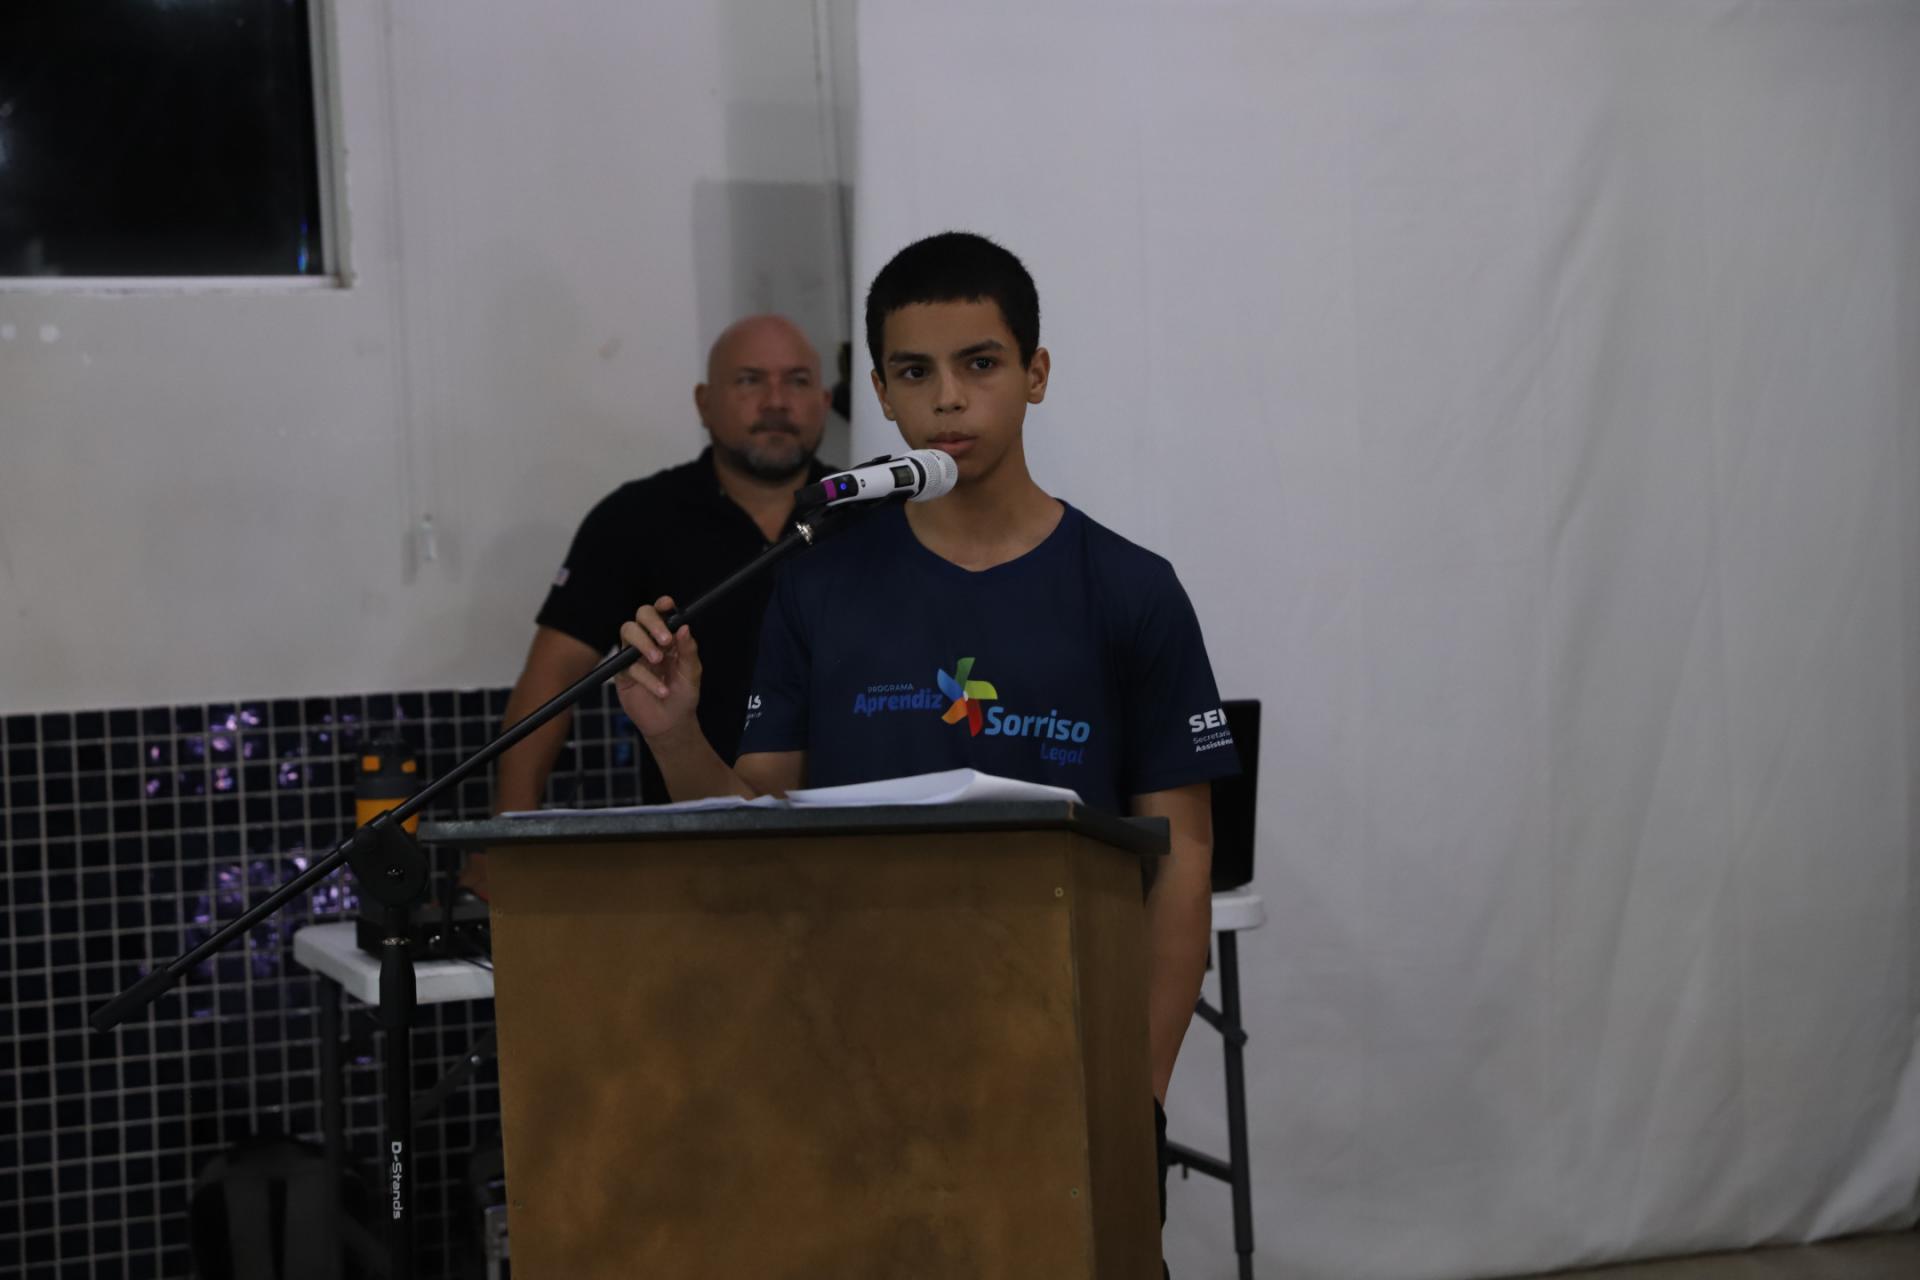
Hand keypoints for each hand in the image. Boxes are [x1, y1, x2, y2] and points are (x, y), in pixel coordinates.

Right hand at [615, 596, 702, 742]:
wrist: (671, 723)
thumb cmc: (683, 695)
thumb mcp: (691, 673)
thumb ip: (688, 650)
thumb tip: (684, 627)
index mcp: (668, 638)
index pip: (661, 613)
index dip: (662, 605)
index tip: (668, 605)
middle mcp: (649, 641)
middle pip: (640, 616)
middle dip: (651, 622)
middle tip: (665, 640)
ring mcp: (634, 655)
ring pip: (627, 632)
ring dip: (643, 643)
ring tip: (658, 661)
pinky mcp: (623, 672)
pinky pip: (628, 665)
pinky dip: (646, 677)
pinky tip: (661, 690)